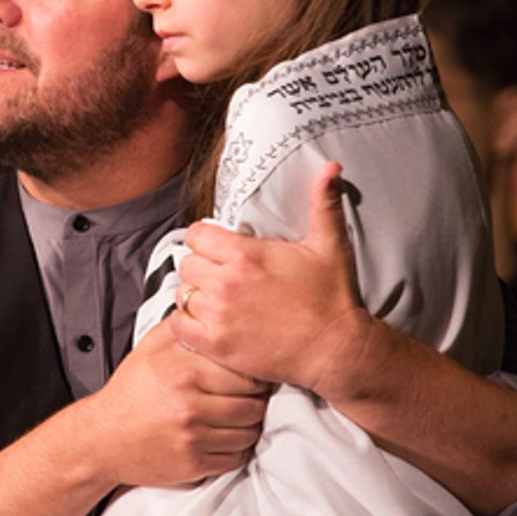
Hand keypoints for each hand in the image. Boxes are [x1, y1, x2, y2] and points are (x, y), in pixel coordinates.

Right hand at [79, 320, 266, 488]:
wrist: (103, 436)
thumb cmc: (130, 392)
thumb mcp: (150, 348)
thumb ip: (183, 328)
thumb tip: (209, 311)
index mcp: (182, 370)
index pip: (245, 372)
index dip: (254, 372)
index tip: (252, 374)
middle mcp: (188, 403)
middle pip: (253, 403)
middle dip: (257, 399)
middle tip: (251, 395)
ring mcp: (192, 436)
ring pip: (249, 432)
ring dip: (250, 425)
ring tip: (238, 415)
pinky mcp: (193, 462)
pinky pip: (236, 456)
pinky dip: (237, 448)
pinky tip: (225, 435)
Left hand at [169, 161, 373, 396]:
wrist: (336, 350)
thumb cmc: (333, 297)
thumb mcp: (330, 244)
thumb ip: (323, 202)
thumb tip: (331, 166)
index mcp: (245, 254)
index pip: (196, 234)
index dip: (206, 239)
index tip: (219, 248)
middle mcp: (226, 283)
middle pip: (187, 263)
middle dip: (202, 266)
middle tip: (220, 274)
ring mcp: (219, 316)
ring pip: (182, 294)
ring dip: (194, 294)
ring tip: (214, 299)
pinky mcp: (217, 346)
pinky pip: (179, 327)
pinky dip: (186, 324)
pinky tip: (204, 323)